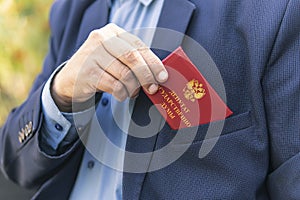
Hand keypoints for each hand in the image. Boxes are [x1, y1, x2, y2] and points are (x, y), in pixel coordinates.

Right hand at [51, 23, 167, 111]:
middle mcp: (101, 39)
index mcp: (113, 32)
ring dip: (133, 88)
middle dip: (147, 76)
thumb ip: (134, 61)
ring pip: (125, 74)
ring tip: (131, 92)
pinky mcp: (87, 72)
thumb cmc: (100, 67)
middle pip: (133, 58)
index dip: (154, 62)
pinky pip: (114, 86)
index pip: (139, 46)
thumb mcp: (115, 57)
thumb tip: (158, 75)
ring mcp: (92, 55)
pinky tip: (121, 94)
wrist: (71, 79)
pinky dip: (122, 94)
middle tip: (153, 88)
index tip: (163, 76)